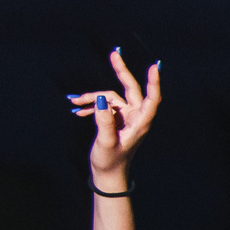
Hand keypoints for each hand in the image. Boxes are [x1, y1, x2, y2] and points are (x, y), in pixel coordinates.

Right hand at [70, 49, 162, 185]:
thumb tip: (102, 98)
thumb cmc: (111, 162)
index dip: (153, 82)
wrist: (106, 175)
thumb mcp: (106, 142)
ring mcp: (125, 117)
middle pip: (130, 89)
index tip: (154, 66)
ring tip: (74, 102)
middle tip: (114, 53)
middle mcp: (135, 117)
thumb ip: (104, 120)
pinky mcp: (115, 119)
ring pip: (110, 98)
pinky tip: (78, 110)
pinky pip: (104, 106)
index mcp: (140, 123)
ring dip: (92, 98)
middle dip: (120, 71)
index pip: (151, 99)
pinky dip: (92, 106)